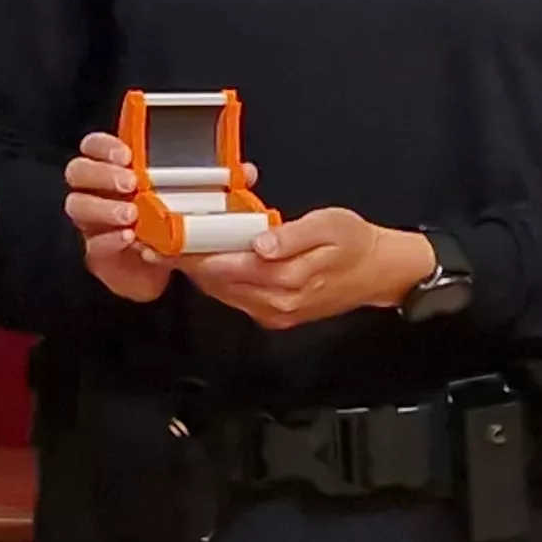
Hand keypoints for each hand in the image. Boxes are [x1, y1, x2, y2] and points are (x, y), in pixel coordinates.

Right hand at [61, 131, 178, 302]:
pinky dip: (110, 239)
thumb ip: (181, 174)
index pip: (94, 146)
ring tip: (130, 215)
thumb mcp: (182, 192)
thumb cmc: (174, 221)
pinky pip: (93, 243)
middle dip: (101, 173)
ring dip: (102, 207)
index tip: (126, 155)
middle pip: (78, 171)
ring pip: (77, 205)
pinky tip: (129, 237)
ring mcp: (93, 222)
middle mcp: (97, 192)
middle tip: (130, 183)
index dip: (103, 146)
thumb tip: (211, 158)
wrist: (170, 267)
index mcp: (115, 170)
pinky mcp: (96, 252)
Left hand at [178, 209, 435, 331]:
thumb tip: (261, 243)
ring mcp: (276, 313)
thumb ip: (292, 236)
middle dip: (190, 263)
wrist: (380, 271)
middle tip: (161, 241)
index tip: (169, 239)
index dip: (196, 253)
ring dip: (202, 274)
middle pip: (220, 283)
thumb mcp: (329, 225)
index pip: (228, 266)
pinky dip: (221, 282)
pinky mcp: (277, 316)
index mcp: (287, 277)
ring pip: (225, 294)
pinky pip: (238, 299)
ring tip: (178, 250)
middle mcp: (277, 302)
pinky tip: (211, 262)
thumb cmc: (355, 242)